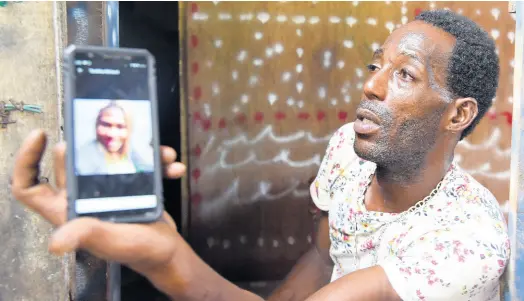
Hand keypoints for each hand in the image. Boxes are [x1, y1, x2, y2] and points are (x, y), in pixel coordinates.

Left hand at [10, 130, 186, 276]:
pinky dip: (157, 164)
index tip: (41, 135)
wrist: (165, 252)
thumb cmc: (136, 251)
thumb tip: (55, 243)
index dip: (26, 161)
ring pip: (109, 160)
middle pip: (71, 162)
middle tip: (109, 134)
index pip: (30, 186)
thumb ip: (86, 234)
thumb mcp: (110, 241)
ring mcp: (105, 191)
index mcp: (67, 209)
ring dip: (136, 151)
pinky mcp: (129, 188)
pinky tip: (173, 166)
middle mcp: (82, 198)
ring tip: (159, 152)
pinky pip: (138, 167)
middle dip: (89, 145)